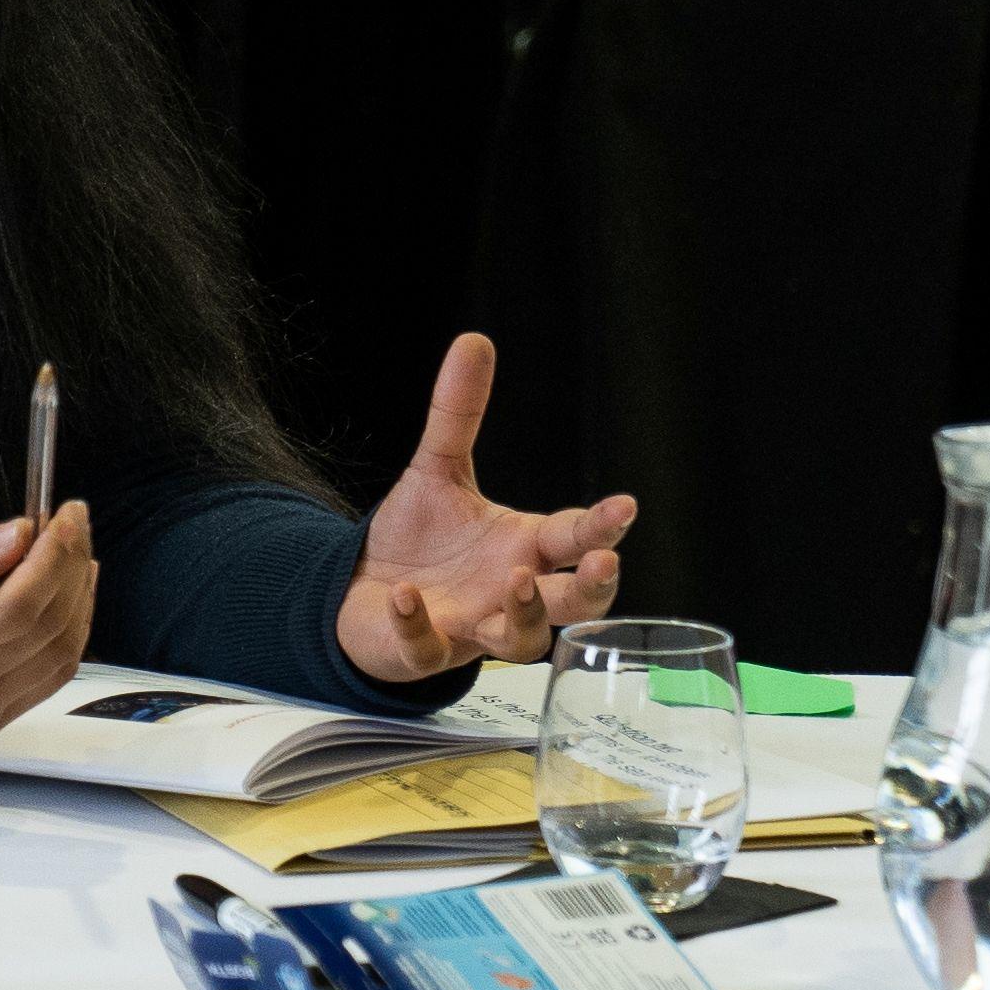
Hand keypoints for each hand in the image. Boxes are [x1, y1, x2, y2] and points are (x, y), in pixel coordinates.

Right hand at [0, 503, 95, 735]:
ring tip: (75, 552)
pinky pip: (48, 677)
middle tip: (73, 522)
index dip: (53, 560)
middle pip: (45, 629)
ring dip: (79, 599)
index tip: (64, 516)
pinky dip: (69, 633)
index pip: (15, 610)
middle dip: (71, 567)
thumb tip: (21, 536)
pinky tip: (69, 594)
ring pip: (59, 656)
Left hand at [335, 333, 640, 680]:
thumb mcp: (438, 469)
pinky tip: (408, 598)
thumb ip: (457, 414)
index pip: (576, 538)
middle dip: (593, 588)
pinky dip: (419, 625)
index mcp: (525, 547)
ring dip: (525, 615)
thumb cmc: (422, 540)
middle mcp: (510, 592)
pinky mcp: (423, 650)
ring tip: (522, 580)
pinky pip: (427, 647)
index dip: (603, 525)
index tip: (625, 506)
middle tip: (603, 564)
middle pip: (573, 603)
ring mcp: (471, 627)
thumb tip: (474, 340)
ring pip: (520, 641)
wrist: (363, 591)